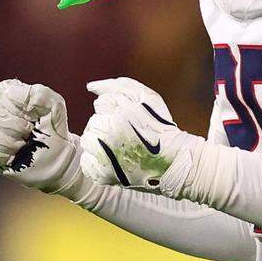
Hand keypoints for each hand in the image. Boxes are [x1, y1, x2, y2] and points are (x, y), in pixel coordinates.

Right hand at [0, 79, 83, 195]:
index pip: (1, 95)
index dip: (17, 112)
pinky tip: (9, 157)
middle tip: (28, 136)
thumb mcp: (54, 108)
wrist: (54, 159)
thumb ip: (39, 94)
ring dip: (7, 144)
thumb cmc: (53, 131)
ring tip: (21, 147)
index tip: (32, 122)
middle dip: (13, 129)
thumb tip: (10, 94)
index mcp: (6, 93)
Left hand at [79, 77, 197, 194]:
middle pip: (93, 122)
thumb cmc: (161, 128)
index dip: (115, 111)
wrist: (175, 164)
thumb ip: (118, 86)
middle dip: (107, 126)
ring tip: (121, 149)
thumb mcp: (147, 98)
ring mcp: (105, 155)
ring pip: (87, 140)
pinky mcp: (103, 175)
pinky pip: (86, 162)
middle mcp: (111, 133)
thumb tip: (89, 86)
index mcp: (121, 113)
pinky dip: (96, 162)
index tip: (131, 122)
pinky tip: (114, 161)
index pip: (101, 104)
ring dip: (100, 143)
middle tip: (128, 137)